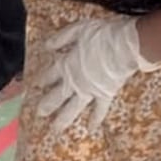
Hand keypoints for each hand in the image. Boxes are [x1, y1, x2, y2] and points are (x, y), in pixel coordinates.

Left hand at [36, 16, 157, 131]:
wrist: (124, 46)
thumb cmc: (102, 35)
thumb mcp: (78, 30)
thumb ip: (62, 39)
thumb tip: (47, 46)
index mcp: (68, 64)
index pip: (51, 74)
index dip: (44, 79)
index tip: (36, 86)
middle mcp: (75, 81)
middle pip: (58, 95)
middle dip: (48, 104)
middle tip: (39, 114)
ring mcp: (90, 90)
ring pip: (73, 108)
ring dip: (63, 119)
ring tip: (55, 129)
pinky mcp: (105, 95)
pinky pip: (99, 110)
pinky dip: (95, 119)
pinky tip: (91, 129)